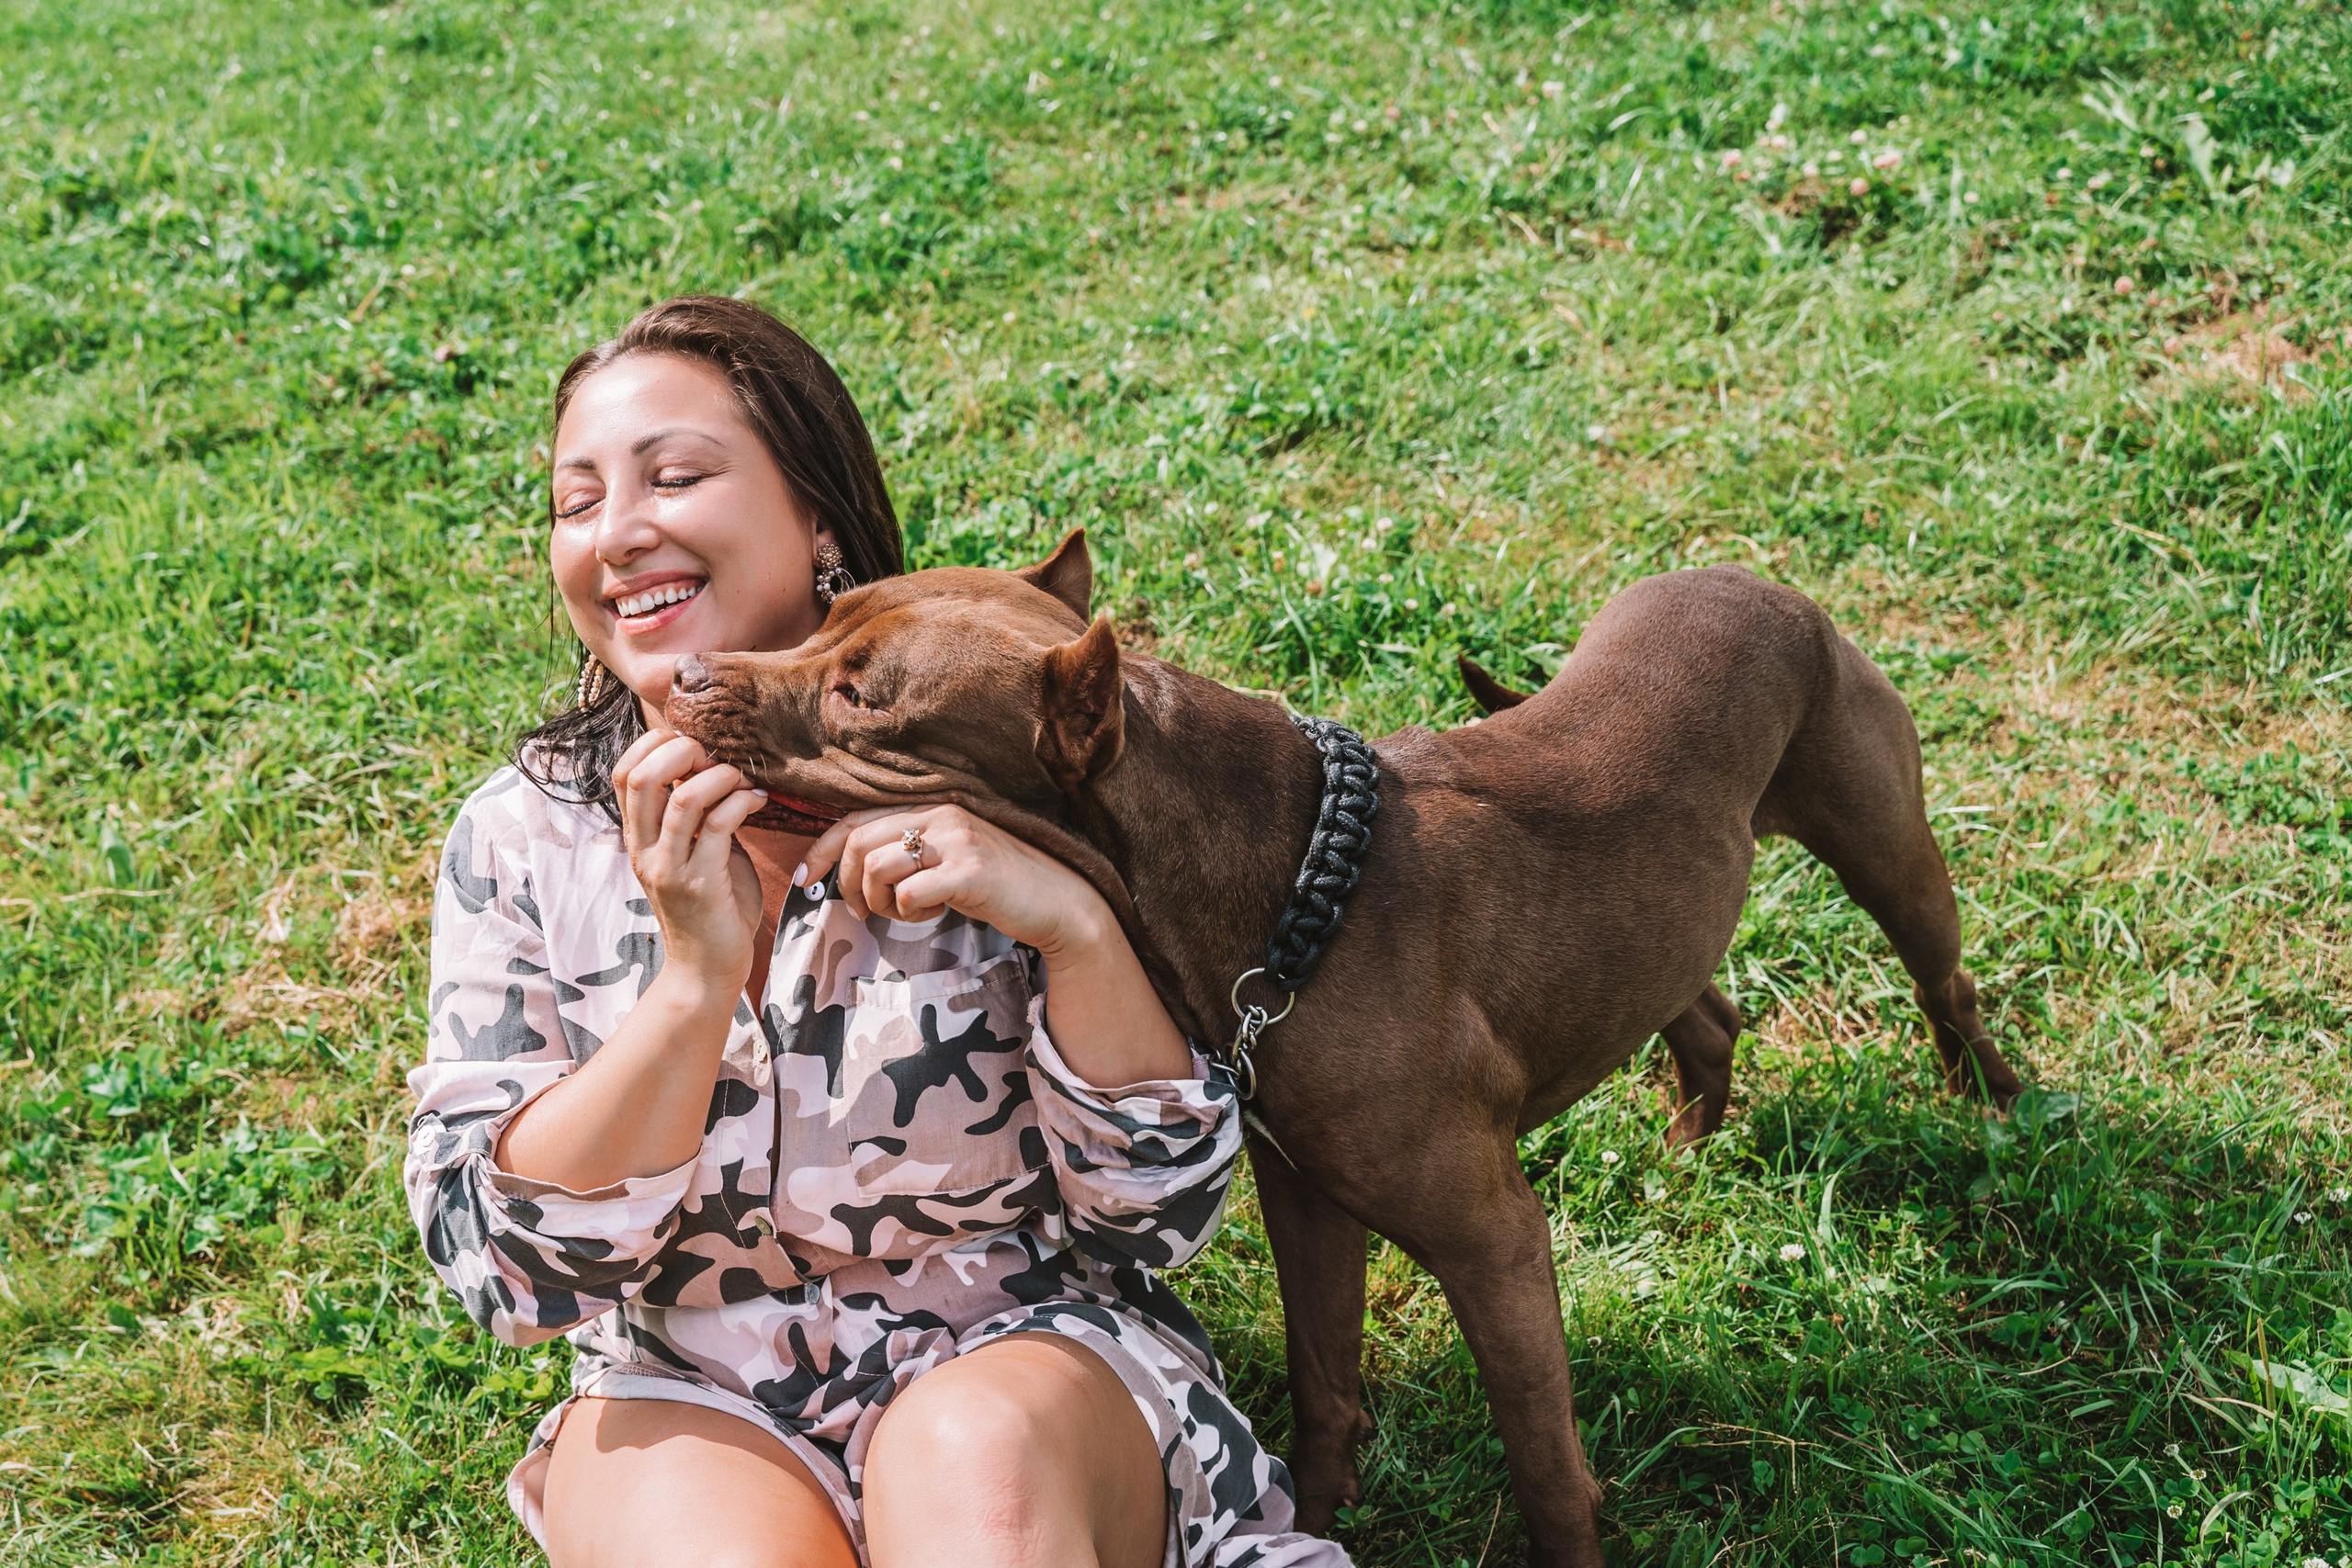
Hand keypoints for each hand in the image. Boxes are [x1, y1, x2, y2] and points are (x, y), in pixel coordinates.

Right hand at [612, 727, 766, 997]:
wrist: (707, 969)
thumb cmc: (710, 907)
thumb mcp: (695, 852)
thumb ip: (697, 815)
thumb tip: (717, 765)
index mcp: (638, 837)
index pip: (623, 773)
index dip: (655, 745)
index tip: (694, 747)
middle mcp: (644, 849)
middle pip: (641, 776)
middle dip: (683, 751)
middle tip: (718, 758)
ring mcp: (670, 867)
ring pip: (685, 797)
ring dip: (721, 776)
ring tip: (744, 780)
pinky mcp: (702, 884)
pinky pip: (719, 826)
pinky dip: (743, 802)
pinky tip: (760, 802)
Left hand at [798, 805, 1110, 961]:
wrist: (1058, 903)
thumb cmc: (1000, 887)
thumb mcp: (950, 860)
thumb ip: (911, 854)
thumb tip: (857, 871)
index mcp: (933, 809)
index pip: (857, 820)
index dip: (823, 850)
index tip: (807, 880)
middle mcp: (943, 816)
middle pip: (860, 843)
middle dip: (848, 884)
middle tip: (860, 911)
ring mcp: (957, 841)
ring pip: (878, 867)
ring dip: (879, 902)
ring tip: (905, 915)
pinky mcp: (969, 871)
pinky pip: (909, 894)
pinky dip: (908, 913)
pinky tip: (933, 916)